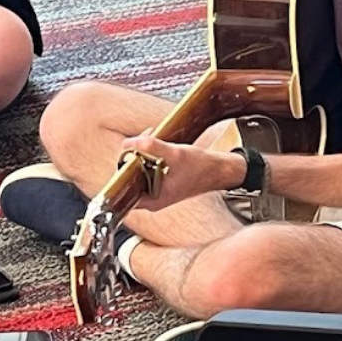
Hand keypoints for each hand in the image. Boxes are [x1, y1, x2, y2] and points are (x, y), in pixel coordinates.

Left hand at [118, 135, 243, 211]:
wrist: (219, 170)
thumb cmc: (200, 167)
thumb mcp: (174, 153)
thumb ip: (150, 147)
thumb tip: (128, 143)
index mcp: (152, 201)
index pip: (124, 187)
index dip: (123, 167)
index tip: (128, 151)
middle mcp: (152, 199)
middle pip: (131, 176)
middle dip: (134, 155)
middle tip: (141, 141)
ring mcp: (157, 191)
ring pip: (140, 170)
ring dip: (142, 153)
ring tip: (149, 139)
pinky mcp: (163, 182)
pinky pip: (149, 168)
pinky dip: (151, 155)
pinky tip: (157, 144)